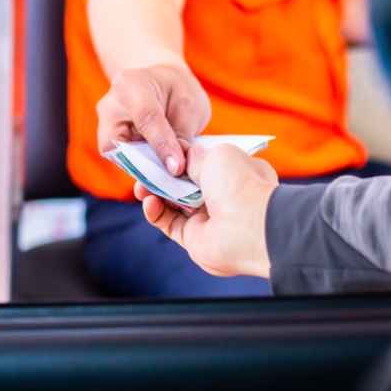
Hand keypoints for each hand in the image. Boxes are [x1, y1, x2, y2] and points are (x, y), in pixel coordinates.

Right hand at [96, 63, 209, 176]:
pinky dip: (145, 173)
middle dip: (150, 167)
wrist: (159, 85)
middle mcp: (110, 107)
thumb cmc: (176, 90)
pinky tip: (163, 178)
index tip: (177, 168)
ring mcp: (106, 128)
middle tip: (175, 179)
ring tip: (171, 179)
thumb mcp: (189, 104)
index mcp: (131, 85)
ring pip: (122, 161)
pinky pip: (125, 165)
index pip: (146, 118)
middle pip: (124, 146)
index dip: (162, 145)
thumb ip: (182, 134)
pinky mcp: (110, 147)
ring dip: (148, 173)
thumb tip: (176, 168)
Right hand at [135, 143, 277, 277]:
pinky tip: (149, 202)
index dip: (180, 158)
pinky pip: (168, 223)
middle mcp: (221, 196)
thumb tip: (182, 153)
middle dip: (162, 175)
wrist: (250, 227)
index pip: (202, 163)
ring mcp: (207, 218)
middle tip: (143, 169)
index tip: (160, 152)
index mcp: (234, 173)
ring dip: (155, 192)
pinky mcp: (193, 238)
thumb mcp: (216, 155)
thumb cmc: (240, 184)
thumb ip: (194, 154)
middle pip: (183, 183)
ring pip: (172, 203)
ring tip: (140, 186)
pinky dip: (155, 212)